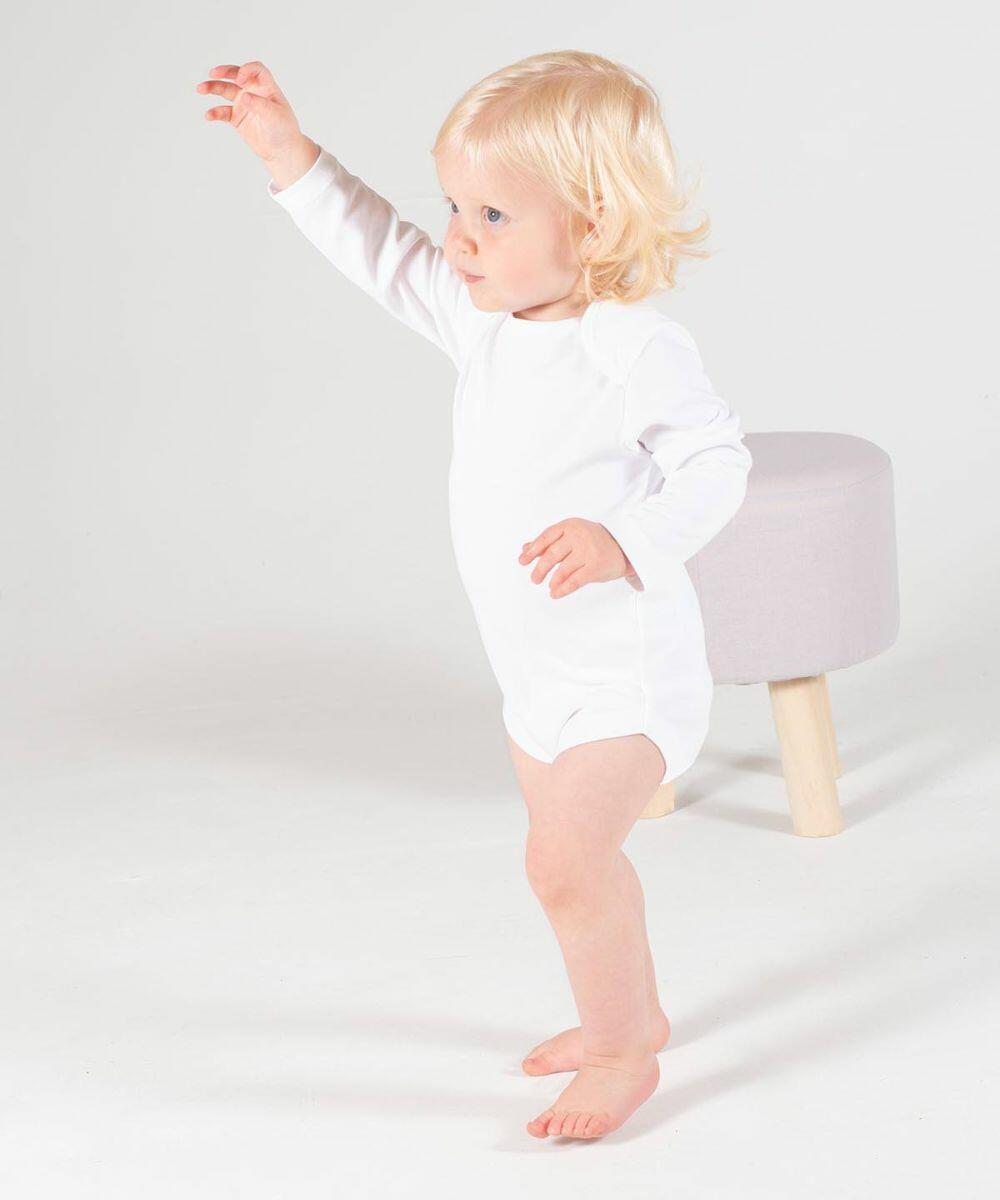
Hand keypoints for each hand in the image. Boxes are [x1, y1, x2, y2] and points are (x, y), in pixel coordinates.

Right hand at [195, 61, 313, 172]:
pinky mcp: (237, 118)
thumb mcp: (275, 116)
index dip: (247, 70)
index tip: (240, 79)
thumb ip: (259, 105)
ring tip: (200, 89)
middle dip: (224, 72)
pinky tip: (208, 115)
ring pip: (225, 91)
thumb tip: (243, 97)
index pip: (256, 69)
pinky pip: (223, 112)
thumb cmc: (285, 130)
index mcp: (267, 87)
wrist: (282, 151)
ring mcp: (244, 104)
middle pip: (236, 75)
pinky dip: (215, 112)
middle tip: (212, 73)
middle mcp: (253, 92)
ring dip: (213, 88)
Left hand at [517, 518, 637, 598]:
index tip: (522, 561)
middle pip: (552, 554)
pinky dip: (562, 589)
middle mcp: (579, 536)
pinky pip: (574, 581)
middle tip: (534, 579)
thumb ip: (548, 541)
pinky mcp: (596, 567)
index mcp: (570, 526)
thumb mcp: (571, 535)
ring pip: (562, 570)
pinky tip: (555, 593)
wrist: (625, 547)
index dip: (533, 550)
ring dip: (552, 580)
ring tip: (548, 586)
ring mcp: (588, 551)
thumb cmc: (594, 541)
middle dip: (540, 569)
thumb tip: (525, 549)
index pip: (546, 537)